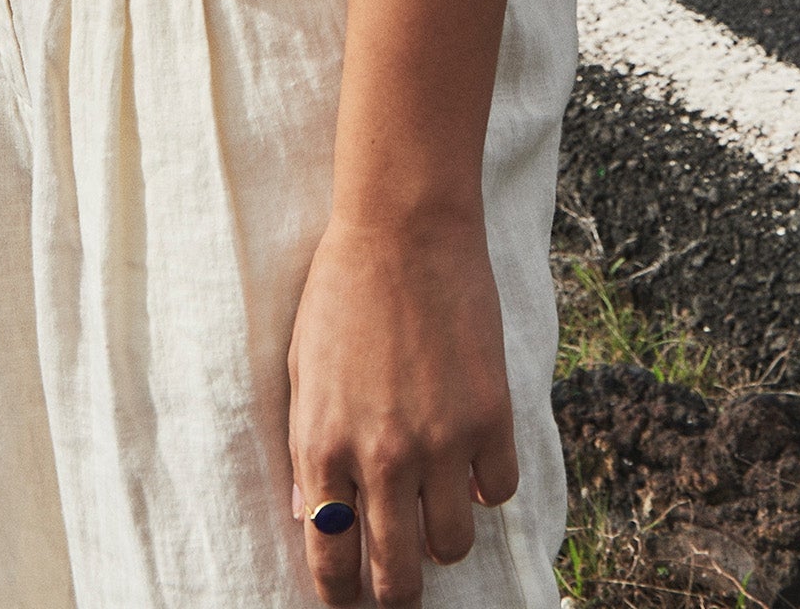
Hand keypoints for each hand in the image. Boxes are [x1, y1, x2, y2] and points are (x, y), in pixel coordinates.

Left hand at [287, 209, 518, 605]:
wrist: (404, 227)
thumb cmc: (343, 289)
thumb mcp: (302, 370)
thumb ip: (306, 448)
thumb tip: (311, 513)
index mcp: (323, 447)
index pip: (330, 560)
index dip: (340, 593)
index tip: (349, 597)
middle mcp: (381, 458)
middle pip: (396, 575)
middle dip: (395, 592)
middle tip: (399, 583)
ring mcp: (440, 441)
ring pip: (452, 547)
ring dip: (443, 539)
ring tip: (437, 513)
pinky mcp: (490, 417)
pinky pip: (498, 492)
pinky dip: (486, 486)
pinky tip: (472, 462)